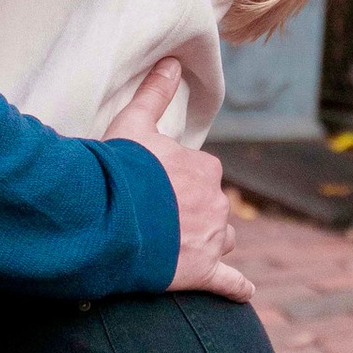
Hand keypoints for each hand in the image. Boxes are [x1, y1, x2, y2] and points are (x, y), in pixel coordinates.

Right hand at [104, 60, 254, 302]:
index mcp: (204, 168)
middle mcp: (216, 203)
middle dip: (193, 211)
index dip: (176, 180)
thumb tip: (172, 61)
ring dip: (210, 241)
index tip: (153, 185)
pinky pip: (230, 282)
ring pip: (222, 239)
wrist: (109, 219)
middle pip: (212, 207)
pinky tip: (244, 292)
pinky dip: (237, 287)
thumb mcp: (133, 124)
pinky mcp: (203, 272)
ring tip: (183, 246)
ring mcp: (212, 240)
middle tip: (160, 217)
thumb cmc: (119, 169)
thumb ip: (154, 92)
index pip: (200, 173)